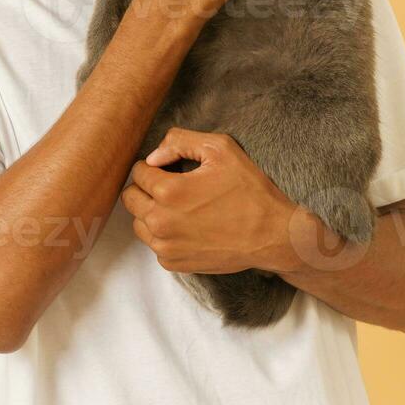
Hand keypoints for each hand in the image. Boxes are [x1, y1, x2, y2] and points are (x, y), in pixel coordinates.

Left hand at [121, 127, 298, 274]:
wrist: (273, 235)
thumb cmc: (250, 190)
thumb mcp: (220, 149)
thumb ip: (179, 142)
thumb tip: (153, 157)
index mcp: (168, 192)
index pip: (138, 172)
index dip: (153, 166)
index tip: (170, 169)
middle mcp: (161, 222)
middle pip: (131, 198)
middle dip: (145, 188)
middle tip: (170, 186)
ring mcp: (166, 246)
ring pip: (138, 223)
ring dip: (150, 211)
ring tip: (178, 207)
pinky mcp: (174, 262)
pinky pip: (154, 244)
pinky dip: (163, 234)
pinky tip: (186, 226)